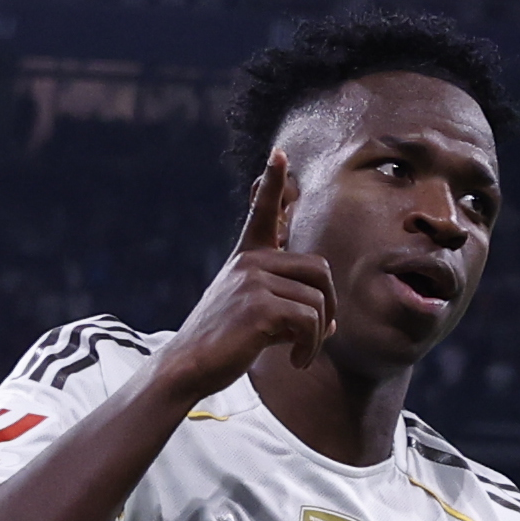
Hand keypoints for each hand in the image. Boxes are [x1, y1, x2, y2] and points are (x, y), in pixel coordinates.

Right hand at [159, 155, 333, 399]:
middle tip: (320, 333)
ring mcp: (254, 280)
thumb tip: (331, 321)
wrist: (188, 366)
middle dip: (329, 305)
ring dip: (319, 334)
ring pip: (318, 300)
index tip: (278, 153)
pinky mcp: (260, 306)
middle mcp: (251, 262)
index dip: (272, 183)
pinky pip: (310, 321)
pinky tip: (297, 361)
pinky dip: (311, 346)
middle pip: (319, 269)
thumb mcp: (253, 314)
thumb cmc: (221, 345)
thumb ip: (289, 307)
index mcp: (247, 258)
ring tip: (301, 354)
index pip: (263, 212)